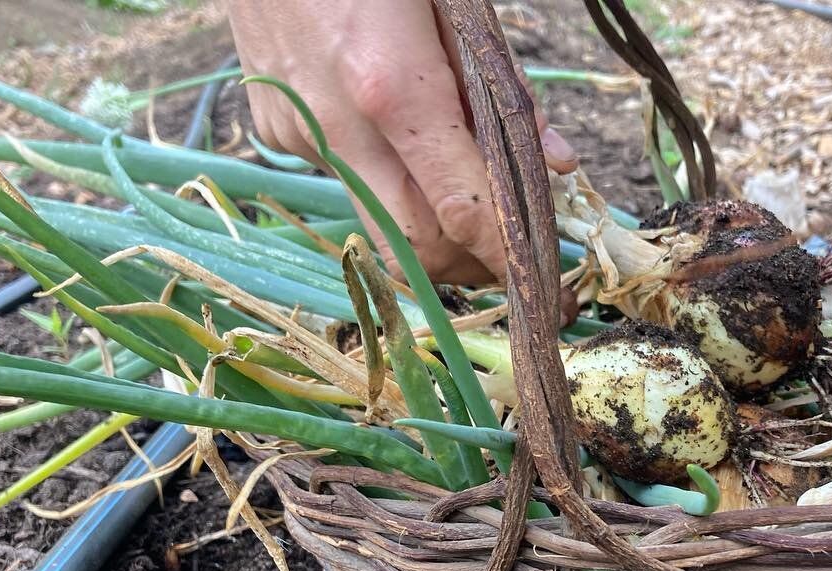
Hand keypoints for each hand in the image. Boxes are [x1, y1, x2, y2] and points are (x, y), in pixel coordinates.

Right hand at [228, 0, 577, 285]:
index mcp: (394, 88)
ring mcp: (301, 134)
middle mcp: (340, 126)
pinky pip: (346, 177)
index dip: (510, 259)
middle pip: (418, 251)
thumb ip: (503, 89)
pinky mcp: (277, 130)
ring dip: (429, 226)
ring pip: (379, 222)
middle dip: (471, 268)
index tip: (545, 282)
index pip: (464, 215)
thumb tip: (554, 163)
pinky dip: (385, 174)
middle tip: (512, 256)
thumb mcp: (455, 2)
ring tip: (463, 189)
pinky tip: (389, 122)